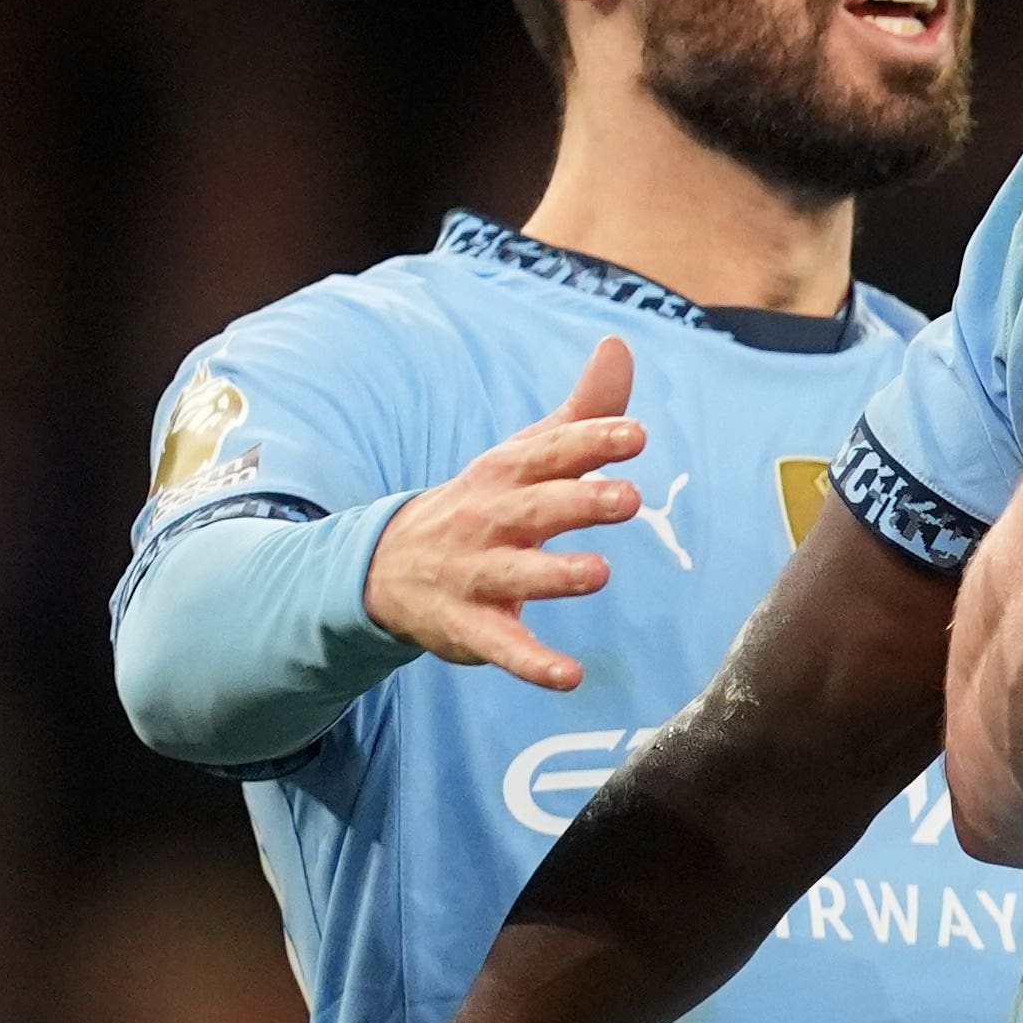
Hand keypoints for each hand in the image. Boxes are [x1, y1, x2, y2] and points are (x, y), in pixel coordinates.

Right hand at [366, 335, 644, 685]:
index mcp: (509, 475)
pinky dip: (533, 664)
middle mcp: (492, 520)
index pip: (552, 452)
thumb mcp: (525, 453)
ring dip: (556, 575)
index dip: (591, 442)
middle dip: (580, 502)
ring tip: (597, 573)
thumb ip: (582, 410)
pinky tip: (569, 677)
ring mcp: (477, 574)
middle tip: (630, 498)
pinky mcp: (471, 628)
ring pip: (518, 575)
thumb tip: (620, 345)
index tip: (636, 435)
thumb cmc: (484, 503)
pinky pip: (504, 648)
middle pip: (538, 508)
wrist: (386, 566)